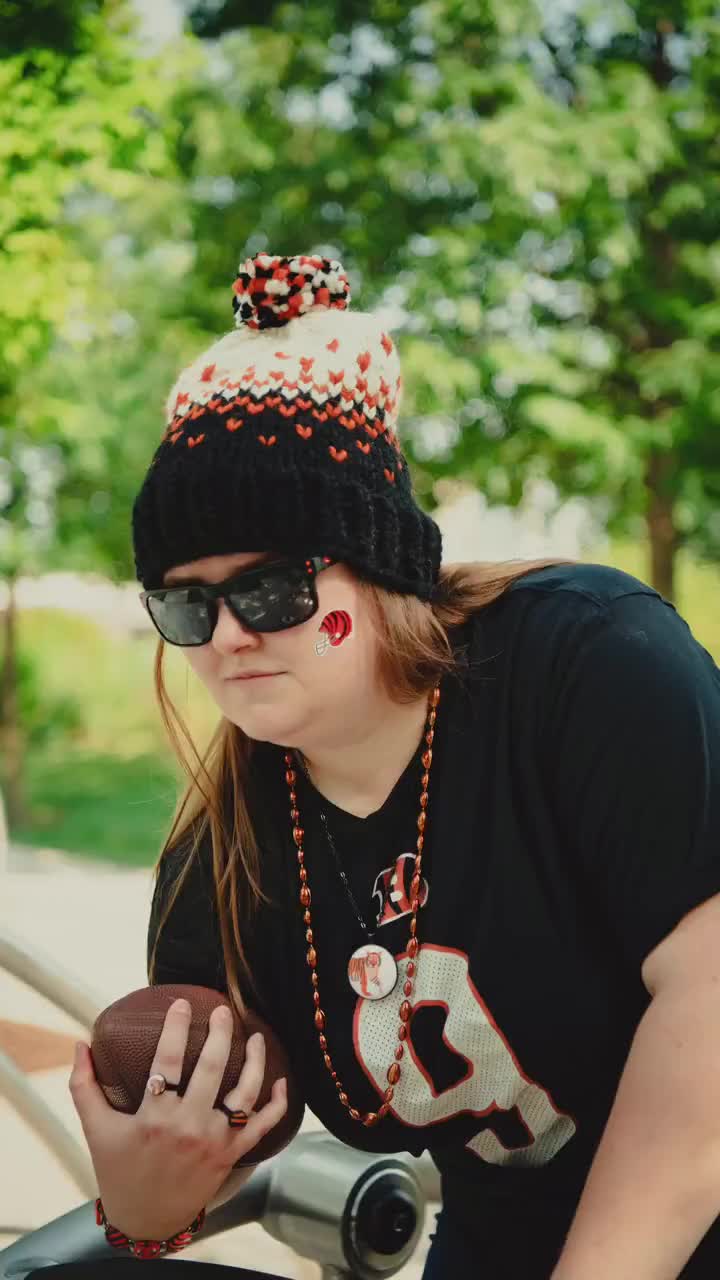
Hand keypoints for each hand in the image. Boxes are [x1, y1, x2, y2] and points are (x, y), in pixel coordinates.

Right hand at [69, 998, 286, 1241]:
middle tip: (224, 1011)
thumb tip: (79, 1043)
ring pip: (244, 1093)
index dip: (176, 1028)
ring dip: (255, 1061)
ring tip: (257, 1036)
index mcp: (154, 1118)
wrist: (145, 1220)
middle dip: (221, 1034)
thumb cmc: (119, 1170)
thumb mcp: (96, 1129)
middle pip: (212, 1069)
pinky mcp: (231, 1155)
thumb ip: (84, 1086)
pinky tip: (281, 1079)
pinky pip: (263, 1126)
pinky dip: (277, 1104)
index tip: (182, 1003)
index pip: (167, 1061)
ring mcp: (214, 1142)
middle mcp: (188, 1127)